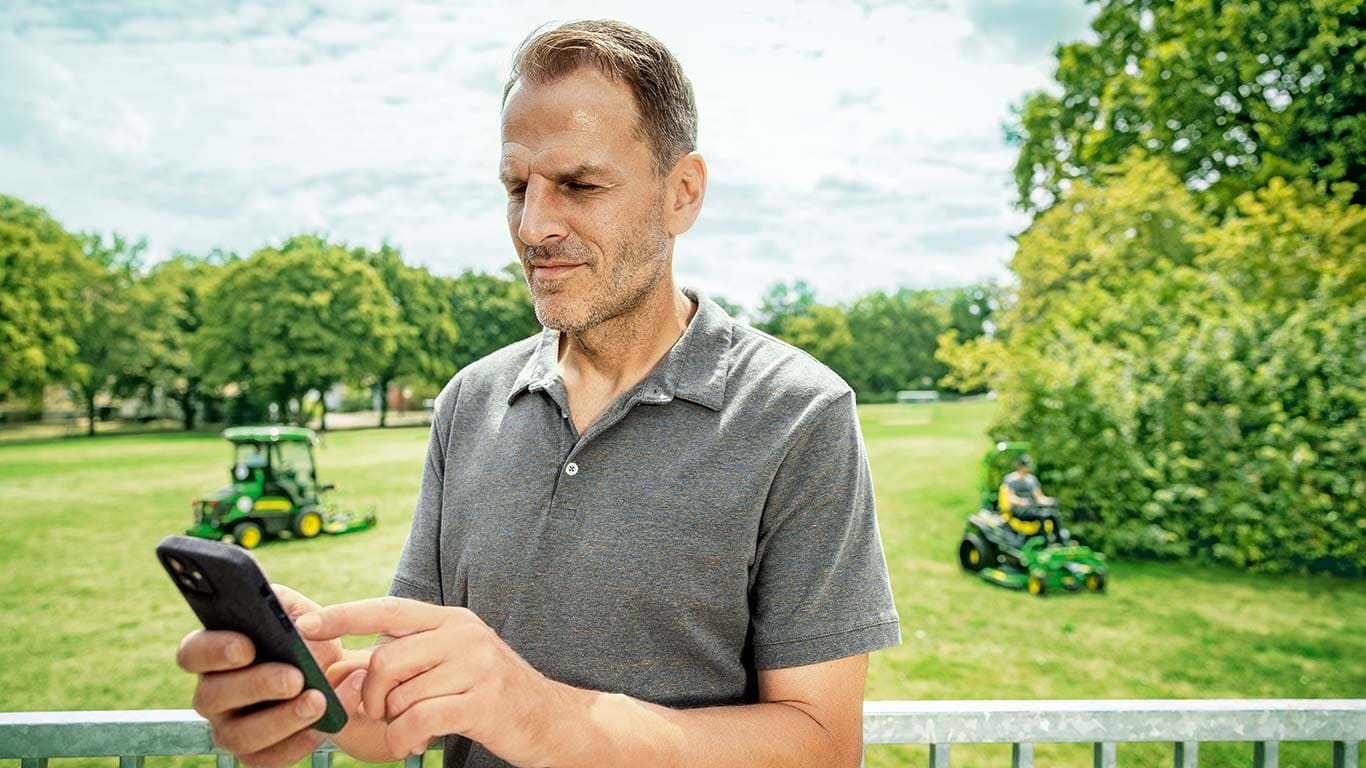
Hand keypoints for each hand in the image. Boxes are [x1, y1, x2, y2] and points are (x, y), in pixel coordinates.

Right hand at [176, 585, 366, 767]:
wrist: (336, 674)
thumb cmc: (310, 639)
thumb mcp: (301, 613)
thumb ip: (288, 608)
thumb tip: (288, 621)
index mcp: (214, 654)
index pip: (192, 653)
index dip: (214, 651)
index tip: (248, 647)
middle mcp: (213, 694)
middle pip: (212, 696)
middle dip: (255, 685)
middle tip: (295, 678)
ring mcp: (230, 728)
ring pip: (238, 735)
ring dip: (280, 719)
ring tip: (317, 701)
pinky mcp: (255, 755)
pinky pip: (265, 760)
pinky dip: (296, 744)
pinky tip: (322, 727)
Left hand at [297, 597, 559, 764]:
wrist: (551, 721)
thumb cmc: (491, 695)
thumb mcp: (452, 666)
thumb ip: (405, 662)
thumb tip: (343, 671)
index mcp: (452, 620)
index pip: (388, 609)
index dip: (344, 615)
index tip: (305, 626)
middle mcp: (463, 635)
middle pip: (386, 660)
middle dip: (370, 696)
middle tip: (380, 715)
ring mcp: (476, 666)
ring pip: (401, 696)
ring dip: (396, 724)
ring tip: (414, 731)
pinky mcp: (482, 701)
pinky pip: (419, 720)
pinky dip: (407, 740)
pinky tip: (418, 745)